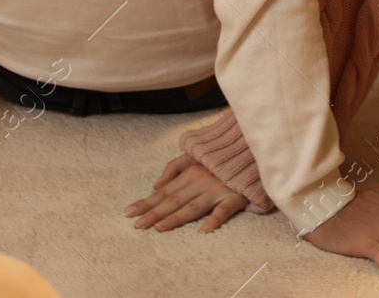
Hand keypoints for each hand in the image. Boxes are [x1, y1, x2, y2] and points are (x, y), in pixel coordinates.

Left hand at [124, 155, 247, 232]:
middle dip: (153, 213)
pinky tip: (204, 230)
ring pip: (193, 206)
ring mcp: (217, 190)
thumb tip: (156, 185)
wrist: (250, 149)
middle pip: (173, 200)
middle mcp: (200, 182)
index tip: (129, 213)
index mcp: (190, 173)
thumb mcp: (195, 153)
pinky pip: (224, 208)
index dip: (146, 202)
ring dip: (176, 217)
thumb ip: (175, 167)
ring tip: (159, 227)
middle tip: (137, 225)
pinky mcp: (235, 196)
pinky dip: (215, 218)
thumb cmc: (221, 155)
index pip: (163, 192)